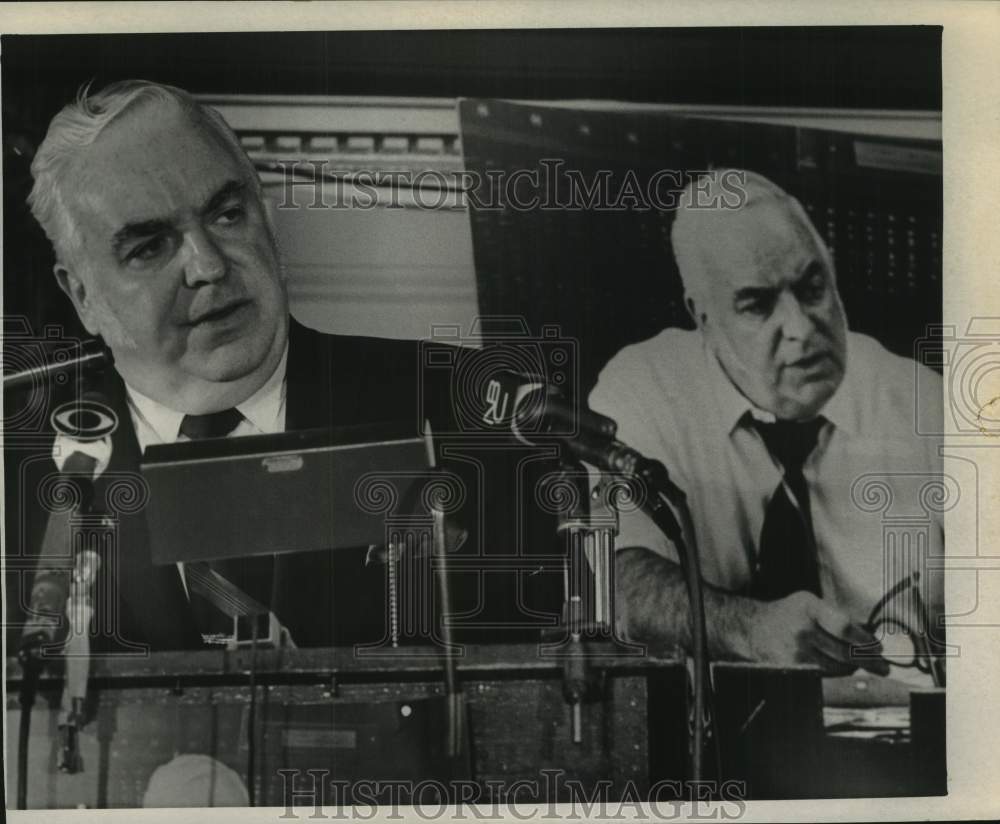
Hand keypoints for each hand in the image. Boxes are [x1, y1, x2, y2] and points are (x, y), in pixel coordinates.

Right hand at [746, 591, 890, 676]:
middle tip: (883, 666)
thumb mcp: (810, 602)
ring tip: (863, 665)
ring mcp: (797, 650)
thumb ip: (836, 616)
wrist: (754, 627)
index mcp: (809, 608)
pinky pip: (824, 673)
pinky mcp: (794, 666)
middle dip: (868, 661)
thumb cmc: (788, 613)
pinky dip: (838, 672)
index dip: (865, 640)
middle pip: (844, 652)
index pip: (845, 627)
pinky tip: (845, 668)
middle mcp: (803, 630)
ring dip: (854, 668)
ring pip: (837, 667)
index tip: (878, 646)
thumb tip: (868, 635)